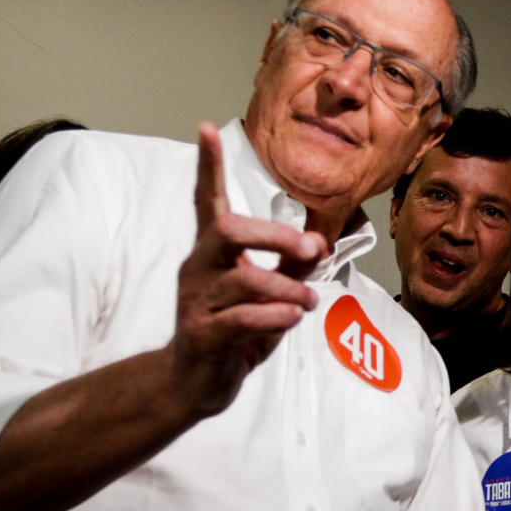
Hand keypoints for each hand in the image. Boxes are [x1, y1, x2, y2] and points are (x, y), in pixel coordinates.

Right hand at [169, 123, 324, 414]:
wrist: (195, 383)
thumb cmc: (234, 330)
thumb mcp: (270, 292)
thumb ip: (291, 264)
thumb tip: (316, 240)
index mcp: (212, 251)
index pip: (206, 201)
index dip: (206, 167)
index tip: (205, 128)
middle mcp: (198, 268)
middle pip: (228, 229)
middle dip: (273, 233)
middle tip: (308, 246)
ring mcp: (196, 300)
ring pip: (245, 278)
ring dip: (288, 287)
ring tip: (308, 302)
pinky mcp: (201, 334)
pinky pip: (243, 317)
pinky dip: (276, 316)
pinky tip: (292, 317)